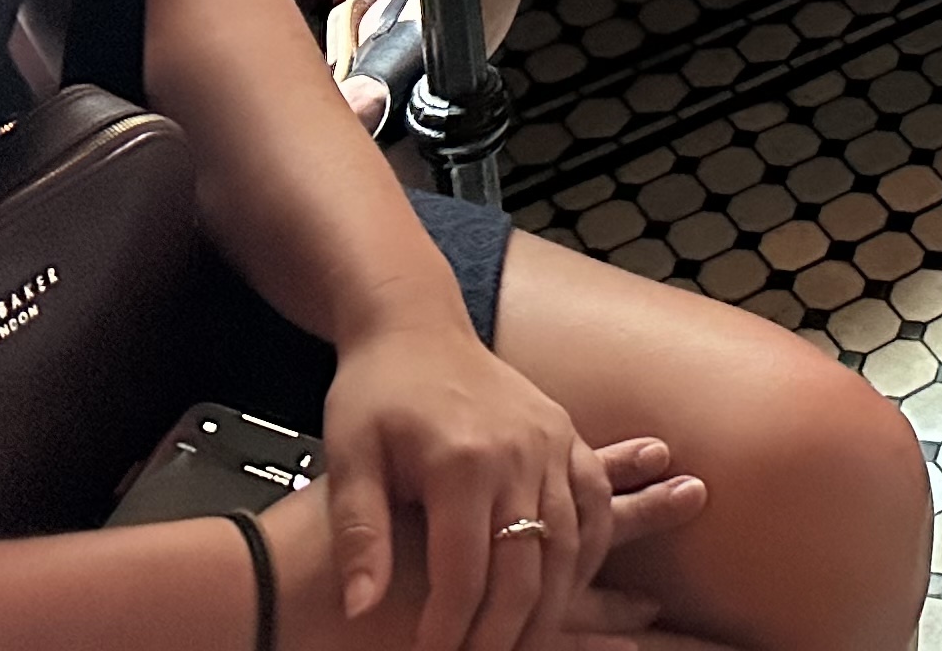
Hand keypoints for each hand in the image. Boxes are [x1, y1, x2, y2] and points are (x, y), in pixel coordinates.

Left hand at [307, 314, 675, 650]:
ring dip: (554, 606)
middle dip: (505, 633)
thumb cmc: (375, 390)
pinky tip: (569, 587)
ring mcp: (551, 441)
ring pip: (572, 545)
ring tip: (527, 645)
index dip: (449, 629)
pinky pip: (594, 506)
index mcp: (460, 459)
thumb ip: (358, 532)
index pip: (465, 573)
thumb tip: (357, 608)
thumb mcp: (346, 455)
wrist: (414, 323)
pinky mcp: (566, 435)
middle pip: (527, 569)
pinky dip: (590, 555)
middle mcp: (517, 451)